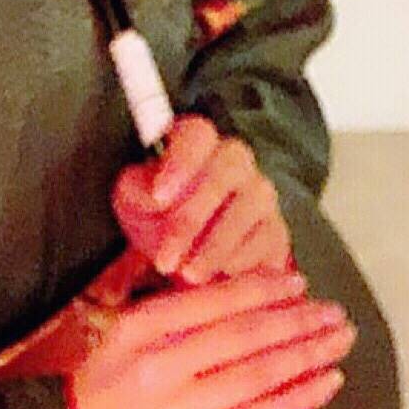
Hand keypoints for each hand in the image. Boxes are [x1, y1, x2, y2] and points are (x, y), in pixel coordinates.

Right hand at [67, 268, 354, 408]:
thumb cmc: (85, 394)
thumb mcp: (109, 334)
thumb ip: (155, 307)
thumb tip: (201, 280)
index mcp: (140, 328)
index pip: (213, 300)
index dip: (261, 288)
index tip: (296, 280)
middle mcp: (165, 363)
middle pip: (246, 335)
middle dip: (297, 320)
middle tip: (334, 311)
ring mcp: (184, 408)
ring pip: (260, 374)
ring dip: (307, 354)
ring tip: (340, 341)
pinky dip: (297, 399)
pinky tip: (325, 384)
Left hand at [111, 116, 292, 284]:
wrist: (184, 256)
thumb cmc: (155, 217)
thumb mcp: (133, 201)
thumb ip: (137, 191)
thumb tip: (154, 198)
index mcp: (196, 143)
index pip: (197, 133)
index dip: (180, 161)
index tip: (158, 197)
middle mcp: (234, 160)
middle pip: (228, 167)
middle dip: (194, 215)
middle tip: (167, 255)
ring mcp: (260, 193)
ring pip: (251, 204)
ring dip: (216, 244)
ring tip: (188, 274)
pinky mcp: (275, 228)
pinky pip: (269, 237)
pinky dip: (244, 258)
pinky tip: (221, 275)